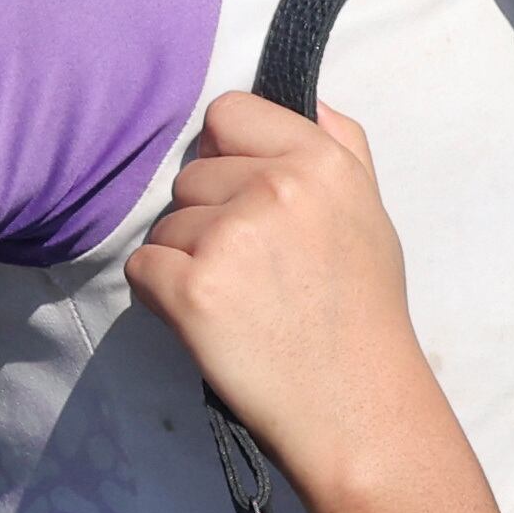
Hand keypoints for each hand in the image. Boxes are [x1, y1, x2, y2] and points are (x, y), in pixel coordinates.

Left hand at [128, 93, 438, 503]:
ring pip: (166, 223)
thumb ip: (342, 146)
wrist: (358, 412)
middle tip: (255, 271)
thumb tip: (311, 100)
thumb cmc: (364, 315)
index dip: (228, 155)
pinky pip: (142, 267)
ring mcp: (230, 238)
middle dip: (209, 217)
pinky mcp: (192, 290)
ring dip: (186, 260)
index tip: (247, 199)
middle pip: (191, 174)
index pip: (228, 112)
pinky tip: (209, 323)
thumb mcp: (371, 213)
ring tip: (240, 303)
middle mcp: (275, 188)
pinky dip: (162, 295)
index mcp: (320, 161)